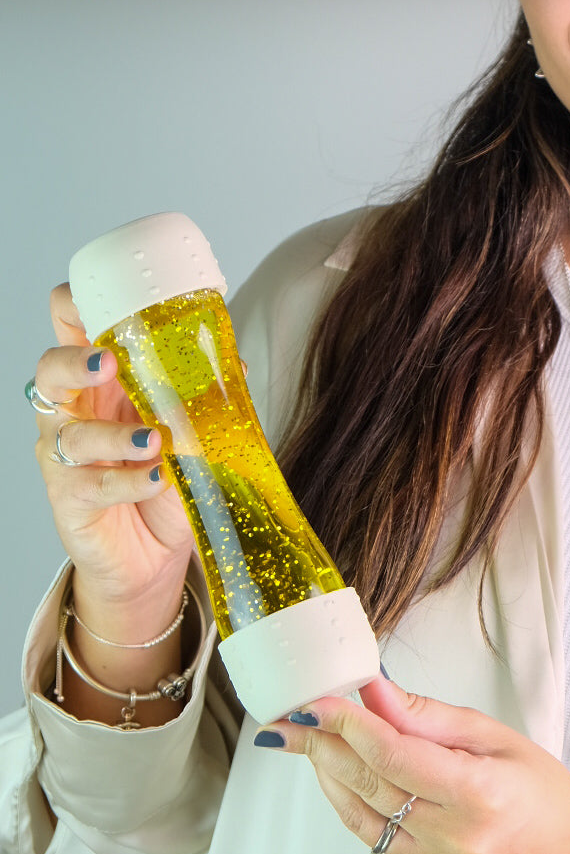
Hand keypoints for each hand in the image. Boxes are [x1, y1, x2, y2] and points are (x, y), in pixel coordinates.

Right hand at [32, 283, 194, 627]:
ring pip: (71, 433)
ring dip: (115, 435)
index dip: (76, 306)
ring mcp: (67, 456)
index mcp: (101, 380)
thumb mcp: (190, 429)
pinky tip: (158, 478)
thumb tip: (235, 363)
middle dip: (75, 361)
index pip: (71, 328)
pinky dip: (129, 481)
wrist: (151, 554)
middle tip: (109, 361)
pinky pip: (91, 485)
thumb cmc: (165, 477)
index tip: (108, 298)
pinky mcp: (71, 500)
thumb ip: (204, 394)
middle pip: (50, 369)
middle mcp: (75, 411)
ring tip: (156, 440)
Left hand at [266, 677, 569, 853]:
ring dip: (327, 776)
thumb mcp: (500, 740)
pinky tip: (342, 776)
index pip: (394, 755)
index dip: (349, 724)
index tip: (319, 700)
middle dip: (322, 745)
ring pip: (360, 817)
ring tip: (304, 741)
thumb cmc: (549, 798)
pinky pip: (376, 840)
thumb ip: (434, 719)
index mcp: (476, 795)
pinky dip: (352, 804)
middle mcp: (451, 839)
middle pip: (368, 784)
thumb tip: (379, 692)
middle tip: (290, 716)